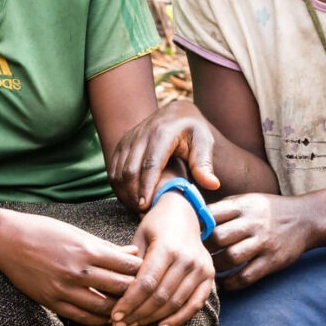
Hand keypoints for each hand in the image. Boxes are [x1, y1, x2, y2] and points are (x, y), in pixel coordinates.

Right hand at [0, 211, 138, 325]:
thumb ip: (106, 247)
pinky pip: (83, 318)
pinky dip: (99, 320)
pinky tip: (107, 317)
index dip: (142, 273)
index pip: (126, 267)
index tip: (150, 275)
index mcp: (86, 249)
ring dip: (120, 310)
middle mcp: (77, 271)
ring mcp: (64, 289)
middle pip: (120, 288)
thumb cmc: (42, 231)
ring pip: (104, 308)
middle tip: (147, 296)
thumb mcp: (76, 233)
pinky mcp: (52, 302)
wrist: (5, 240)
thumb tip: (134, 254)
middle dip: (136, 293)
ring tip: (130, 309)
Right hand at [107, 99, 222, 211]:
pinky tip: (129, 198)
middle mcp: (142, 134)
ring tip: (136, 208)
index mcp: (163, 134)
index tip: (146, 205)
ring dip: (124, 192)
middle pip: (130, 169)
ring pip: (118, 171)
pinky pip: (113, 169)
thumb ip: (205, 164)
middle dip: (133, 194)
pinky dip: (118, 186)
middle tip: (142, 212)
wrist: (175, 113)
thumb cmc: (192, 132)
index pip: (150, 163)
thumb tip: (212, 185)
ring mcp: (129, 139)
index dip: (147, 186)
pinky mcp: (121, 144)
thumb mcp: (204, 143)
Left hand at [109, 194, 217, 325]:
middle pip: (160, 296)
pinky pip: (195, 304)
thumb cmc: (155, 226)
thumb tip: (114, 293)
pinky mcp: (209, 276)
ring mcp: (201, 268)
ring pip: (175, 303)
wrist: (183, 213)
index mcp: (167, 247)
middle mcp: (187, 258)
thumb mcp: (139, 237)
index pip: (146, 283)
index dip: (129, 302)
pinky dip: (178, 318)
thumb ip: (130, 263)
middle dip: (137, 314)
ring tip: (134, 325)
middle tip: (119, 325)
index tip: (115, 315)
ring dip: (152, 318)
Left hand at [205, 192, 322, 289]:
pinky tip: (223, 282)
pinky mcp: (272, 261)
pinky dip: (231, 283)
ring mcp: (264, 243)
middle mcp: (253, 223)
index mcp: (244, 205)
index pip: (212, 214)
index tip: (190, 234)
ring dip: (215, 266)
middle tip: (196, 255)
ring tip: (208, 269)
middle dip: (204, 247)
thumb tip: (194, 216)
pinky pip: (246, 276)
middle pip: (218, 237)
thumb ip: (225, 208)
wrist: (306, 219)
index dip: (198, 226)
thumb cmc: (269, 210)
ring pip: (231, 258)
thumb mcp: (249, 200)